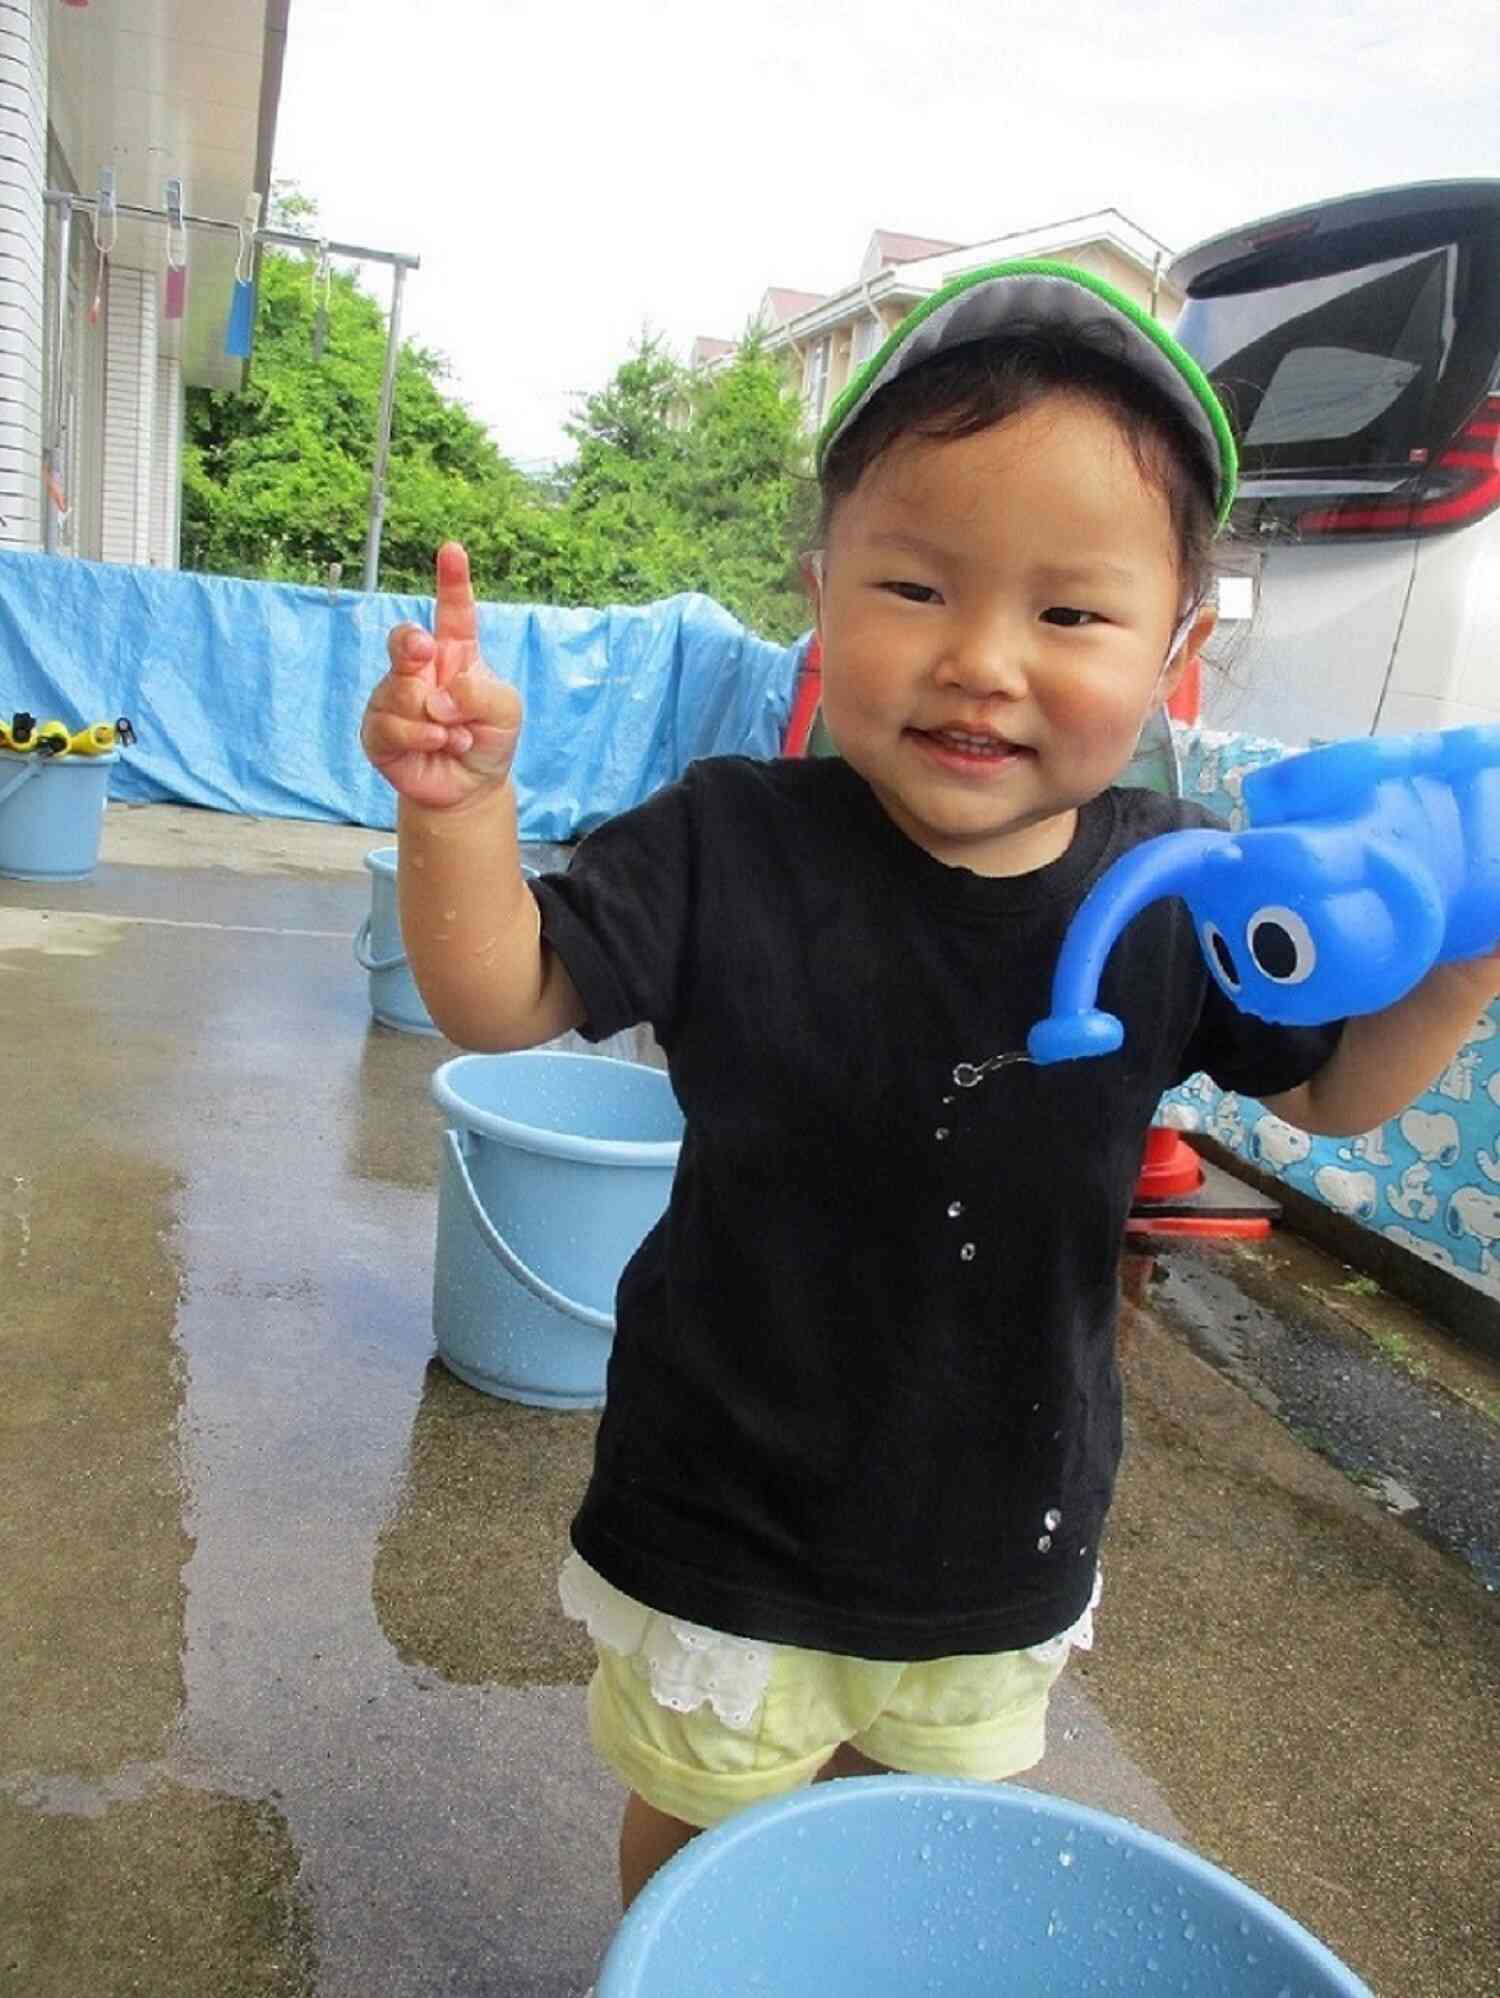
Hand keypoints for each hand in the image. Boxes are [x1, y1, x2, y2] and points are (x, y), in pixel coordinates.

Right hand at [360, 542, 521, 810]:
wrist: (470, 787)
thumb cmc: (489, 739)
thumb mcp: (506, 711)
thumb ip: (480, 693)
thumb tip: (438, 696)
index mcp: (454, 652)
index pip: (453, 611)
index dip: (452, 581)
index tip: (453, 550)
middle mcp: (420, 669)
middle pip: (405, 640)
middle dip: (411, 643)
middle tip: (426, 652)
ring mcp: (395, 698)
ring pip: (402, 691)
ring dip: (436, 718)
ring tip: (457, 736)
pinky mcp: (378, 730)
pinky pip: (391, 725)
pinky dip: (422, 736)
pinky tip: (439, 744)